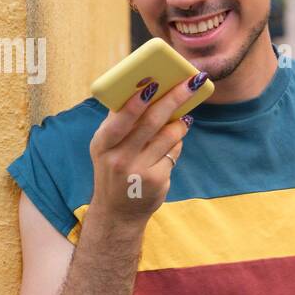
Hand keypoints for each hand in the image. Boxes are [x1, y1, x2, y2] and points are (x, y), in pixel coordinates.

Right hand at [87, 72, 206, 228]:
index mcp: (102, 143)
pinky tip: (173, 144)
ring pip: (168, 135)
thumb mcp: (107, 148)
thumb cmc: (115, 168)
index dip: (137, 101)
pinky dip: (177, 143)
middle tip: (192, 82)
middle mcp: (118, 157)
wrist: (117, 212)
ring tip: (184, 117)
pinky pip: (174, 152)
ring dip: (180, 122)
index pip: (120, 119)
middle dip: (174, 98)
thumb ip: (121, 123)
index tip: (153, 83)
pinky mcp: (157, 180)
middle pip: (151, 121)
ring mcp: (138, 171)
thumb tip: (150, 89)